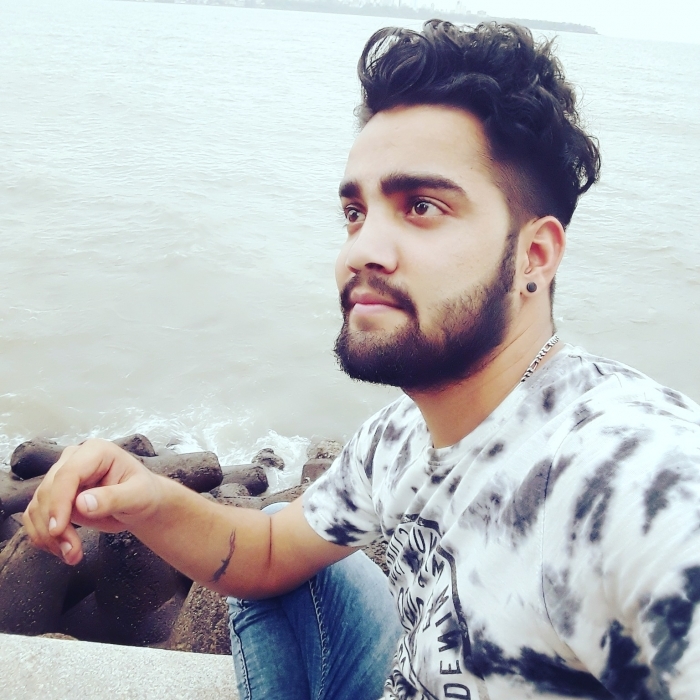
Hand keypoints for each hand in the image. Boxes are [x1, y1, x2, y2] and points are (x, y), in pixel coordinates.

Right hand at [23, 439, 162, 565]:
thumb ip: (113, 498)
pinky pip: (35, 516)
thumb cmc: (144, 494)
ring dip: (48, 536)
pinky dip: (42, 536)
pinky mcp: (53, 496)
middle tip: (72, 552)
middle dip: (55, 526)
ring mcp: (60, 477)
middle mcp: (73, 460)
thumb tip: (82, 503)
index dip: (59, 502)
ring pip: (38, 506)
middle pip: (48, 492)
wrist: (140, 504)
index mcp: (96, 451)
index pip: (67, 474)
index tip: (58, 529)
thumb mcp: (138, 496)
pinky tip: (60, 549)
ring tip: (71, 554)